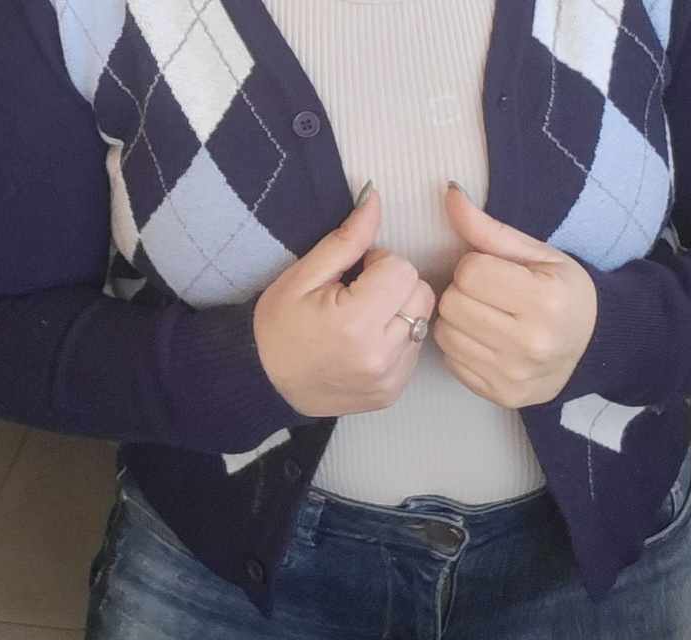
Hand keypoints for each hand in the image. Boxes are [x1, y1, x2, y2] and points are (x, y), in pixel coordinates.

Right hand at [253, 187, 435, 416]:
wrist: (268, 385)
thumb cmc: (279, 328)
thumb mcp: (303, 276)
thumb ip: (347, 239)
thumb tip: (375, 197)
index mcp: (355, 322)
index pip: (403, 269)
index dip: (379, 263)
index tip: (356, 275)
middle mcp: (379, 355)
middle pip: (421, 293)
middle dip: (395, 284)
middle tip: (361, 295)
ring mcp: (388, 378)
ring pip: (423, 321)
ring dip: (400, 312)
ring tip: (364, 319)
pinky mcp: (393, 391)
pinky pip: (415, 350)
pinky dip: (398, 340)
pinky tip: (368, 342)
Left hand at [434, 183, 597, 408]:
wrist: (593, 349)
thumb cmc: (564, 294)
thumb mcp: (537, 254)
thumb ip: (489, 229)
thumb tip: (449, 193)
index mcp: (544, 301)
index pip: (470, 272)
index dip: (476, 266)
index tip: (496, 273)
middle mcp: (530, 343)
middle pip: (453, 303)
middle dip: (464, 292)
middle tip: (489, 296)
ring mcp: (513, 375)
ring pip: (445, 334)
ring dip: (458, 320)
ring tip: (486, 317)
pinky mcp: (500, 395)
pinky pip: (451, 362)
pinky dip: (461, 347)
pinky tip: (486, 341)